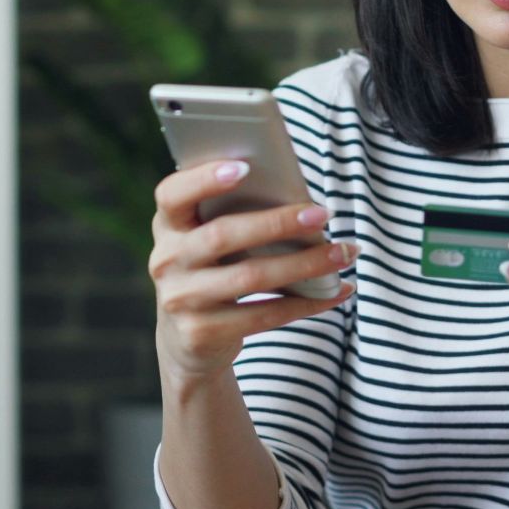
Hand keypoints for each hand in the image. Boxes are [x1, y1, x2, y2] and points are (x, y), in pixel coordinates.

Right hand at [150, 160, 356, 378]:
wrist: (186, 340)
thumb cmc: (212, 271)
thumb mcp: (206, 241)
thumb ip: (231, 217)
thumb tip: (299, 202)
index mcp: (167, 226)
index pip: (172, 195)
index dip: (203, 179)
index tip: (245, 167)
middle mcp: (166, 261)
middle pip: (222, 236)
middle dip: (277, 223)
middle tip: (322, 214)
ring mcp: (180, 300)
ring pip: (250, 277)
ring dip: (304, 264)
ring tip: (342, 253)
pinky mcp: (201, 333)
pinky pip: (264, 315)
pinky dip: (307, 303)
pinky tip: (335, 291)